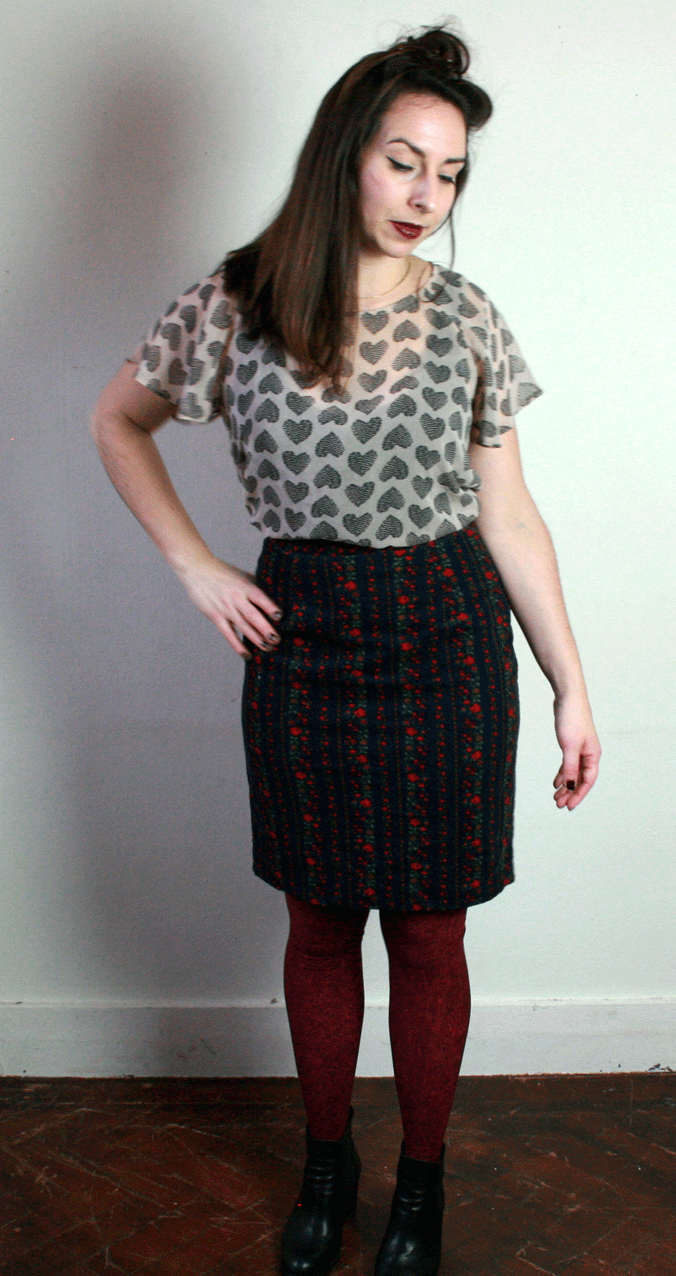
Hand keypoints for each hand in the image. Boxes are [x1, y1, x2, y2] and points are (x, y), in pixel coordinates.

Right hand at [179, 555, 281, 658]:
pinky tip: (247, 655)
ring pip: (243, 626)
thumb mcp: (241, 575)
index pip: (260, 597)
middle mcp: (236, 598)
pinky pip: (228, 633)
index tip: (281, 616)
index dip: (270, 607)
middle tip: (277, 640)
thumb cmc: (222, 572)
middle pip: (252, 615)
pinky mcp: (215, 616)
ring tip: (268, 648)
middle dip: (265, 629)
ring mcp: (225, 608)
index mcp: (244, 586)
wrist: (196, 569)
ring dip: (256, 639)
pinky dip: (237, 645)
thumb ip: (255, 585)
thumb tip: (274, 595)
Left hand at [552, 691, 600, 809]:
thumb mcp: (569, 746)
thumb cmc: (571, 719)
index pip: (587, 781)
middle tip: (558, 805)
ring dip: (566, 785)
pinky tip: (556, 782)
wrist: (568, 697)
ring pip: (574, 773)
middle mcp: (589, 754)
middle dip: (570, 793)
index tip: (568, 807)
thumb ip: (570, 767)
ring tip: (556, 797)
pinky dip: (563, 773)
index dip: (578, 795)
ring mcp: (580, 749)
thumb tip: (570, 787)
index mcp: (593, 755)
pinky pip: (568, 764)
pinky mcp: (571, 743)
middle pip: (581, 779)